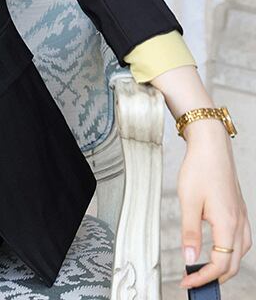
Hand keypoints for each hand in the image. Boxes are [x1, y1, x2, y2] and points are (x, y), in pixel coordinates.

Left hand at [178, 121, 251, 288]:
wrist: (212, 146)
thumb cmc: (200, 168)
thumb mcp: (188, 201)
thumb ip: (190, 233)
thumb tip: (190, 259)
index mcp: (227, 225)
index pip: (220, 265)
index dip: (203, 278)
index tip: (187, 283)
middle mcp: (239, 224)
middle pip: (233, 264)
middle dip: (215, 278)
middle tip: (194, 282)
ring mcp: (241, 217)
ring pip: (240, 253)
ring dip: (225, 267)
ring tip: (206, 271)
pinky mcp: (238, 211)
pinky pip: (241, 240)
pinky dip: (231, 252)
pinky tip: (221, 249)